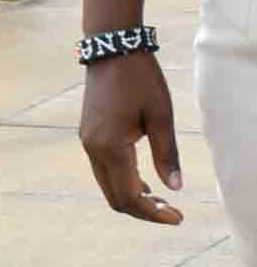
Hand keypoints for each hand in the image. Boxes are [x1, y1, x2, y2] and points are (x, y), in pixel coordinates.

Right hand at [80, 51, 186, 225]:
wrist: (111, 50)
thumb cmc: (140, 80)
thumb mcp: (161, 117)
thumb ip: (166, 154)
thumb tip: (174, 188)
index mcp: (111, 147)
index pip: (129, 196)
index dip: (154, 214)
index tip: (178, 217)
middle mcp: (93, 148)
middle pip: (114, 198)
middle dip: (143, 211)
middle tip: (172, 213)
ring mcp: (87, 142)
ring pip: (107, 185)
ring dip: (133, 198)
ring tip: (163, 200)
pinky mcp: (89, 135)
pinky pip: (103, 170)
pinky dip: (123, 183)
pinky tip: (145, 182)